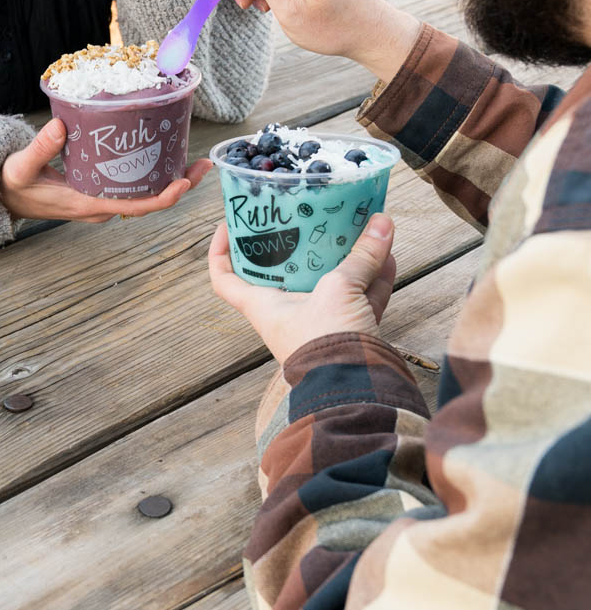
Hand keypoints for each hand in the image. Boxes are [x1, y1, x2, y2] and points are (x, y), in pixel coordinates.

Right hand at [0, 117, 211, 222]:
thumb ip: (40, 147)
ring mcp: (100, 200)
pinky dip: (151, 174)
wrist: (2, 196)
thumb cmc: (12, 183)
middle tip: (203, 163)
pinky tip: (162, 155)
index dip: (163, 198)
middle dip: (179, 186)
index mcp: (87, 204)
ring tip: (193, 158)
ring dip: (170, 179)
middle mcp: (100, 205)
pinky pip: (131, 187)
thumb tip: (61, 125)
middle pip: (149, 201)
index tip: (183, 183)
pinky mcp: (98, 191)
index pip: (134, 207)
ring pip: (143, 195)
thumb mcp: (22, 166)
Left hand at [208, 214, 396, 365]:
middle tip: (307, 215)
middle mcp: (286, 313)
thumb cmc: (327, 345)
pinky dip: (373, 279)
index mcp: (263, 305)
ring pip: (328, 282)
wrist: (357, 394)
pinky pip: (359, 298)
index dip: (221, 250)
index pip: (225, 278)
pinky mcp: (347, 333)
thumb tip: (381, 223)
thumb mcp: (340, 290)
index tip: (231, 223)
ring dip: (347, 256)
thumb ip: (360, 256)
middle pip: (284, 272)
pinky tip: (388, 256)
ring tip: (361, 229)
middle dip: (299, 244)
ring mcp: (318, 323)